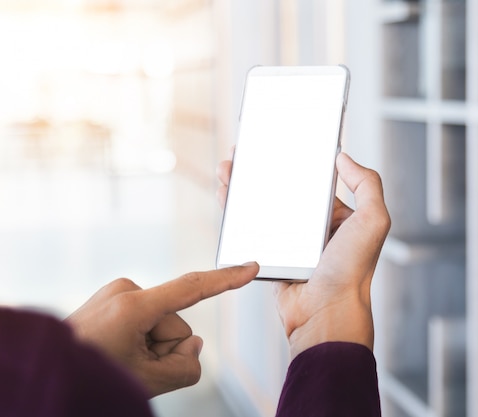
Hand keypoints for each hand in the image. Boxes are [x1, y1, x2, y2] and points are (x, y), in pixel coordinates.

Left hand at [65, 263, 258, 396]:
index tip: (251, 267)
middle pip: (176, 325)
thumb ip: (186, 366)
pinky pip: (144, 321)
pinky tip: (119, 352)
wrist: (48, 373)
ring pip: (160, 326)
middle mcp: (124, 291)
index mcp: (133, 307)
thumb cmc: (88, 376)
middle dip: (166, 350)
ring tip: (121, 362)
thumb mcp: (147, 381)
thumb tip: (192, 346)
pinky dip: (139, 340)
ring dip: (150, 348)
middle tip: (137, 369)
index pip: (192, 288)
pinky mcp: (112, 301)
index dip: (227, 280)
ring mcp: (115, 295)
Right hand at [217, 152, 389, 357]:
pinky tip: (225, 194)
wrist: (324, 313)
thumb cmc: (352, 271)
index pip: (314, 183)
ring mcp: (290, 243)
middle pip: (283, 191)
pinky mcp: (269, 255)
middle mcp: (314, 229)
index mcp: (339, 217)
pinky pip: (250, 230)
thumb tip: (345, 158)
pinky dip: (236, 212)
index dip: (297, 162)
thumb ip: (368, 185)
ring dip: (245, 186)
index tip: (281, 143)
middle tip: (246, 150)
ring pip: (262, 206)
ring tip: (230, 165)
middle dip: (264, 170)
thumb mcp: (373, 221)